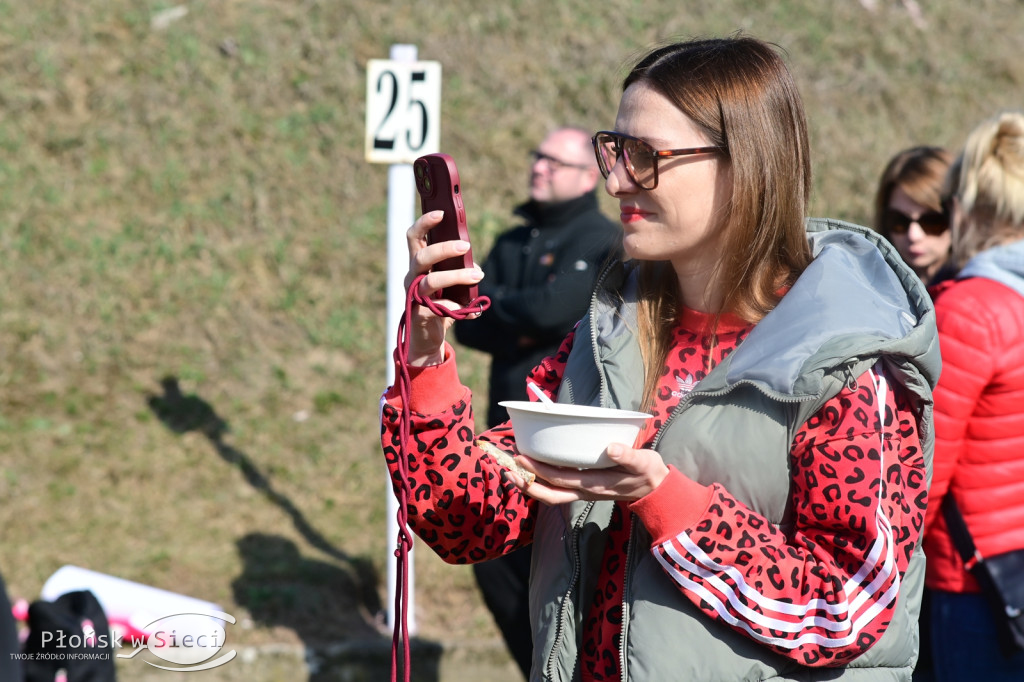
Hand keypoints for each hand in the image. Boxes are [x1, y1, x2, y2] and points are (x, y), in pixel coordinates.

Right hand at [404, 211, 484, 365]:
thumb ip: (462, 271)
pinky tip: (470, 310)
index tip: (441, 213)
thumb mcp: (452, 284)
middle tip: (466, 246)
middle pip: (422, 255)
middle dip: (444, 248)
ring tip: (478, 276)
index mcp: (418, 264)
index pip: (415, 237)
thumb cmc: (441, 304)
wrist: (429, 338)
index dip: (424, 223)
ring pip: (431, 280)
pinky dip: (457, 305)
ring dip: (457, 276)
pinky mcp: (419, 313)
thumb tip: (476, 270)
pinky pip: (439, 306)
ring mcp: (413, 295)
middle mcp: (412, 276)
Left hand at [509, 443, 669, 504]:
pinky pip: (556, 490)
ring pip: (550, 495)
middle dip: (526, 481)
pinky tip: (531, 471)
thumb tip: (611, 447)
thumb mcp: (643, 461)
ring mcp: (583, 492)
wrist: (656, 490)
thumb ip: (628, 455)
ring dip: (529, 485)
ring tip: (511, 471)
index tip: (522, 457)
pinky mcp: (584, 489)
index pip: (561, 479)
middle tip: (507, 464)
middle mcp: (586, 491)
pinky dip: (540, 482)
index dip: (539, 470)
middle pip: (549, 493)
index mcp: (597, 484)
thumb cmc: (648, 472)